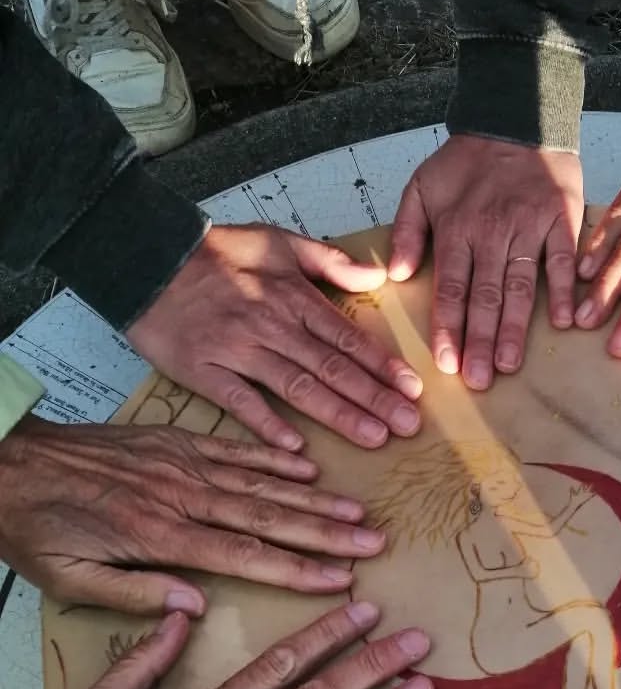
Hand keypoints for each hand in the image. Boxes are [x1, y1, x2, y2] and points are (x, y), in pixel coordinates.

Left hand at [0, 416, 382, 614]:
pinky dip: (275, 458)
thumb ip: (133, 594)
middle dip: (326, 534)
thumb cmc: (35, 528)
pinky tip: (309, 469)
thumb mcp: (67, 577)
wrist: (4, 461)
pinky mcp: (176, 441)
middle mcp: (182, 497)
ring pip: (261, 483)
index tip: (341, 580)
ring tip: (358, 511)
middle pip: (268, 517)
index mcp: (159, 535)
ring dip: (314, 500)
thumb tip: (196, 608)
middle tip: (373, 542)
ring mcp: (183, 464)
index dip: (297, 570)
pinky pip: (236, 449)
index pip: (244, 556)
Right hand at [127, 225, 422, 450]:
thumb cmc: (212, 253)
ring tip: (374, 437)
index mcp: (291, 298)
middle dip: (374, 398)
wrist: (141, 256)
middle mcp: (270, 326)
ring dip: (338, 414)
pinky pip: (239, 401)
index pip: (348, 337)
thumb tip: (376, 275)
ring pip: (297, 386)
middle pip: (332, 367)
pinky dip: (266, 423)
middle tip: (409, 425)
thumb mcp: (276, 241)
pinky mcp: (203, 370)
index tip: (412, 390)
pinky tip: (296, 446)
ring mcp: (237, 349)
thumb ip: (328, 261)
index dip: (382, 366)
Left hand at [389, 135, 583, 389]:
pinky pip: (562, 261)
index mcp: (457, 228)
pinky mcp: (561, 221)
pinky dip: (562, 290)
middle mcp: (491, 233)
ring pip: (519, 286)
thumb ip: (407, 229)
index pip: (449, 288)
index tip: (446, 363)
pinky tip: (562, 322)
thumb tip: (395, 274)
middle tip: (479, 380)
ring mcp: (528, 228)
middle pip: (483, 297)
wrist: (518, 116)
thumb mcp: (422, 185)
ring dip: (515, 329)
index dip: (448, 328)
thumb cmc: (468, 161)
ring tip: (510, 364)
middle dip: (480, 342)